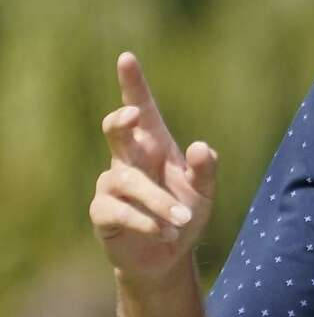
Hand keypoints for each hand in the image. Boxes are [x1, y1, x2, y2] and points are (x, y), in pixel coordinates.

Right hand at [90, 52, 217, 282]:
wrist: (168, 258)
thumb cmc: (184, 216)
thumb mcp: (204, 194)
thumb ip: (206, 171)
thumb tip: (203, 147)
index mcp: (153, 146)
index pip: (142, 108)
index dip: (133, 84)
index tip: (127, 58)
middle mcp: (129, 159)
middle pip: (116, 129)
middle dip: (121, 120)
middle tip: (132, 115)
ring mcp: (112, 184)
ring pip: (127, 181)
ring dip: (158, 201)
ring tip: (183, 219)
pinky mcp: (103, 212)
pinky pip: (119, 211)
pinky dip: (146, 222)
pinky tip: (166, 233)